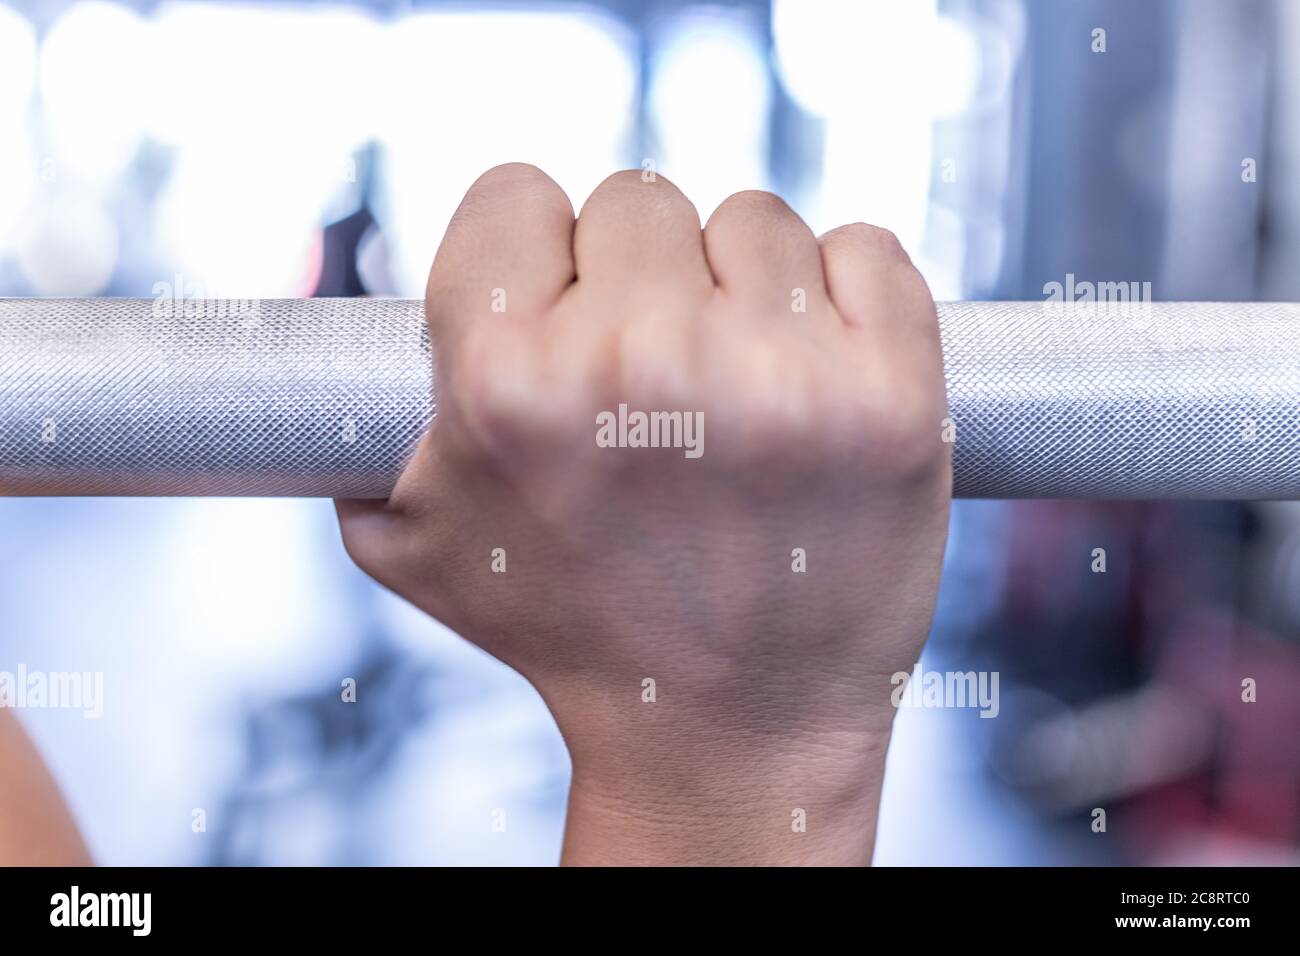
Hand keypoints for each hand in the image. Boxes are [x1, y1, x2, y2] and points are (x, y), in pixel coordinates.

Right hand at [336, 164, 950, 864]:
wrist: (731, 730)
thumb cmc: (572, 630)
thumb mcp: (410, 542)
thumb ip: (360, 420)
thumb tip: (331, 331)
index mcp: (509, 388)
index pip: (515, 194)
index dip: (535, 257)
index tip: (563, 313)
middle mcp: (644, 366)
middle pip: (637, 198)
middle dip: (640, 276)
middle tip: (658, 381)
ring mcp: (786, 380)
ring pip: (755, 219)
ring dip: (742, 289)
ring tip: (738, 400)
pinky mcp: (897, 395)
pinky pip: (866, 247)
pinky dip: (847, 295)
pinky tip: (818, 382)